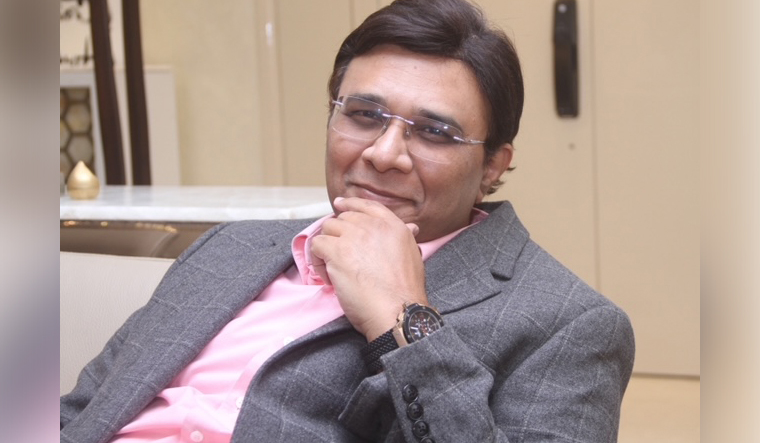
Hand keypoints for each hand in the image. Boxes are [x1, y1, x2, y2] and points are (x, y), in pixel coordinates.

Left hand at [310, 197, 428, 340]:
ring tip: (333, 268)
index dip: (350, 204)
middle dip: (338, 235)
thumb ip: (407, 237)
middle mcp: (372, 226)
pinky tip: (328, 276)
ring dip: (327, 247)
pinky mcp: (337, 252)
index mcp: (393, 225)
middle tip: (340, 256)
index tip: (339, 205)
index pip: (366, 205)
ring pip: (327, 229)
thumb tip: (412, 227)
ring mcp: (353, 237)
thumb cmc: (406, 290)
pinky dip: (317, 260)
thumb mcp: (414, 255)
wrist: (397, 309)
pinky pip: (317, 245)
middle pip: (343, 219)